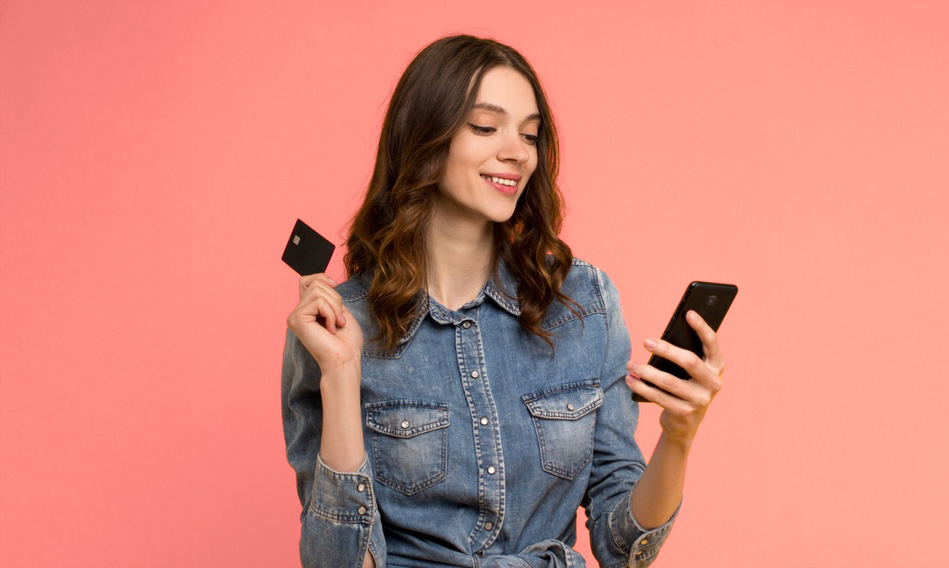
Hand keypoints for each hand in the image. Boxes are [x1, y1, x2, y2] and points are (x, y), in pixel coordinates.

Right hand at [286, 273, 363, 375]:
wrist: (346, 360)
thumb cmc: (347, 341)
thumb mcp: (340, 311)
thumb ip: (329, 296)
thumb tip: (325, 280)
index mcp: (307, 310)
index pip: (306, 280)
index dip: (321, 277)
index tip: (335, 285)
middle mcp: (297, 313)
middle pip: (316, 284)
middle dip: (335, 299)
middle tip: (339, 320)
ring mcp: (295, 316)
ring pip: (318, 290)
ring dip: (335, 307)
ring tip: (336, 325)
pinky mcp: (296, 319)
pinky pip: (318, 302)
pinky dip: (331, 314)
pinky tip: (330, 330)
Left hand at [625, 310, 724, 444]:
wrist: (685, 422)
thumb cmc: (685, 384)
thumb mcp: (690, 370)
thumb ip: (684, 354)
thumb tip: (659, 338)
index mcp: (717, 366)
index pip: (712, 343)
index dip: (702, 328)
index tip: (689, 313)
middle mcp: (713, 383)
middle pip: (689, 361)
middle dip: (666, 349)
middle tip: (645, 341)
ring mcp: (700, 400)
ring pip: (669, 382)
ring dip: (646, 371)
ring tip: (630, 364)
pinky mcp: (685, 413)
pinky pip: (659, 397)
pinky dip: (641, 387)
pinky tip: (630, 380)